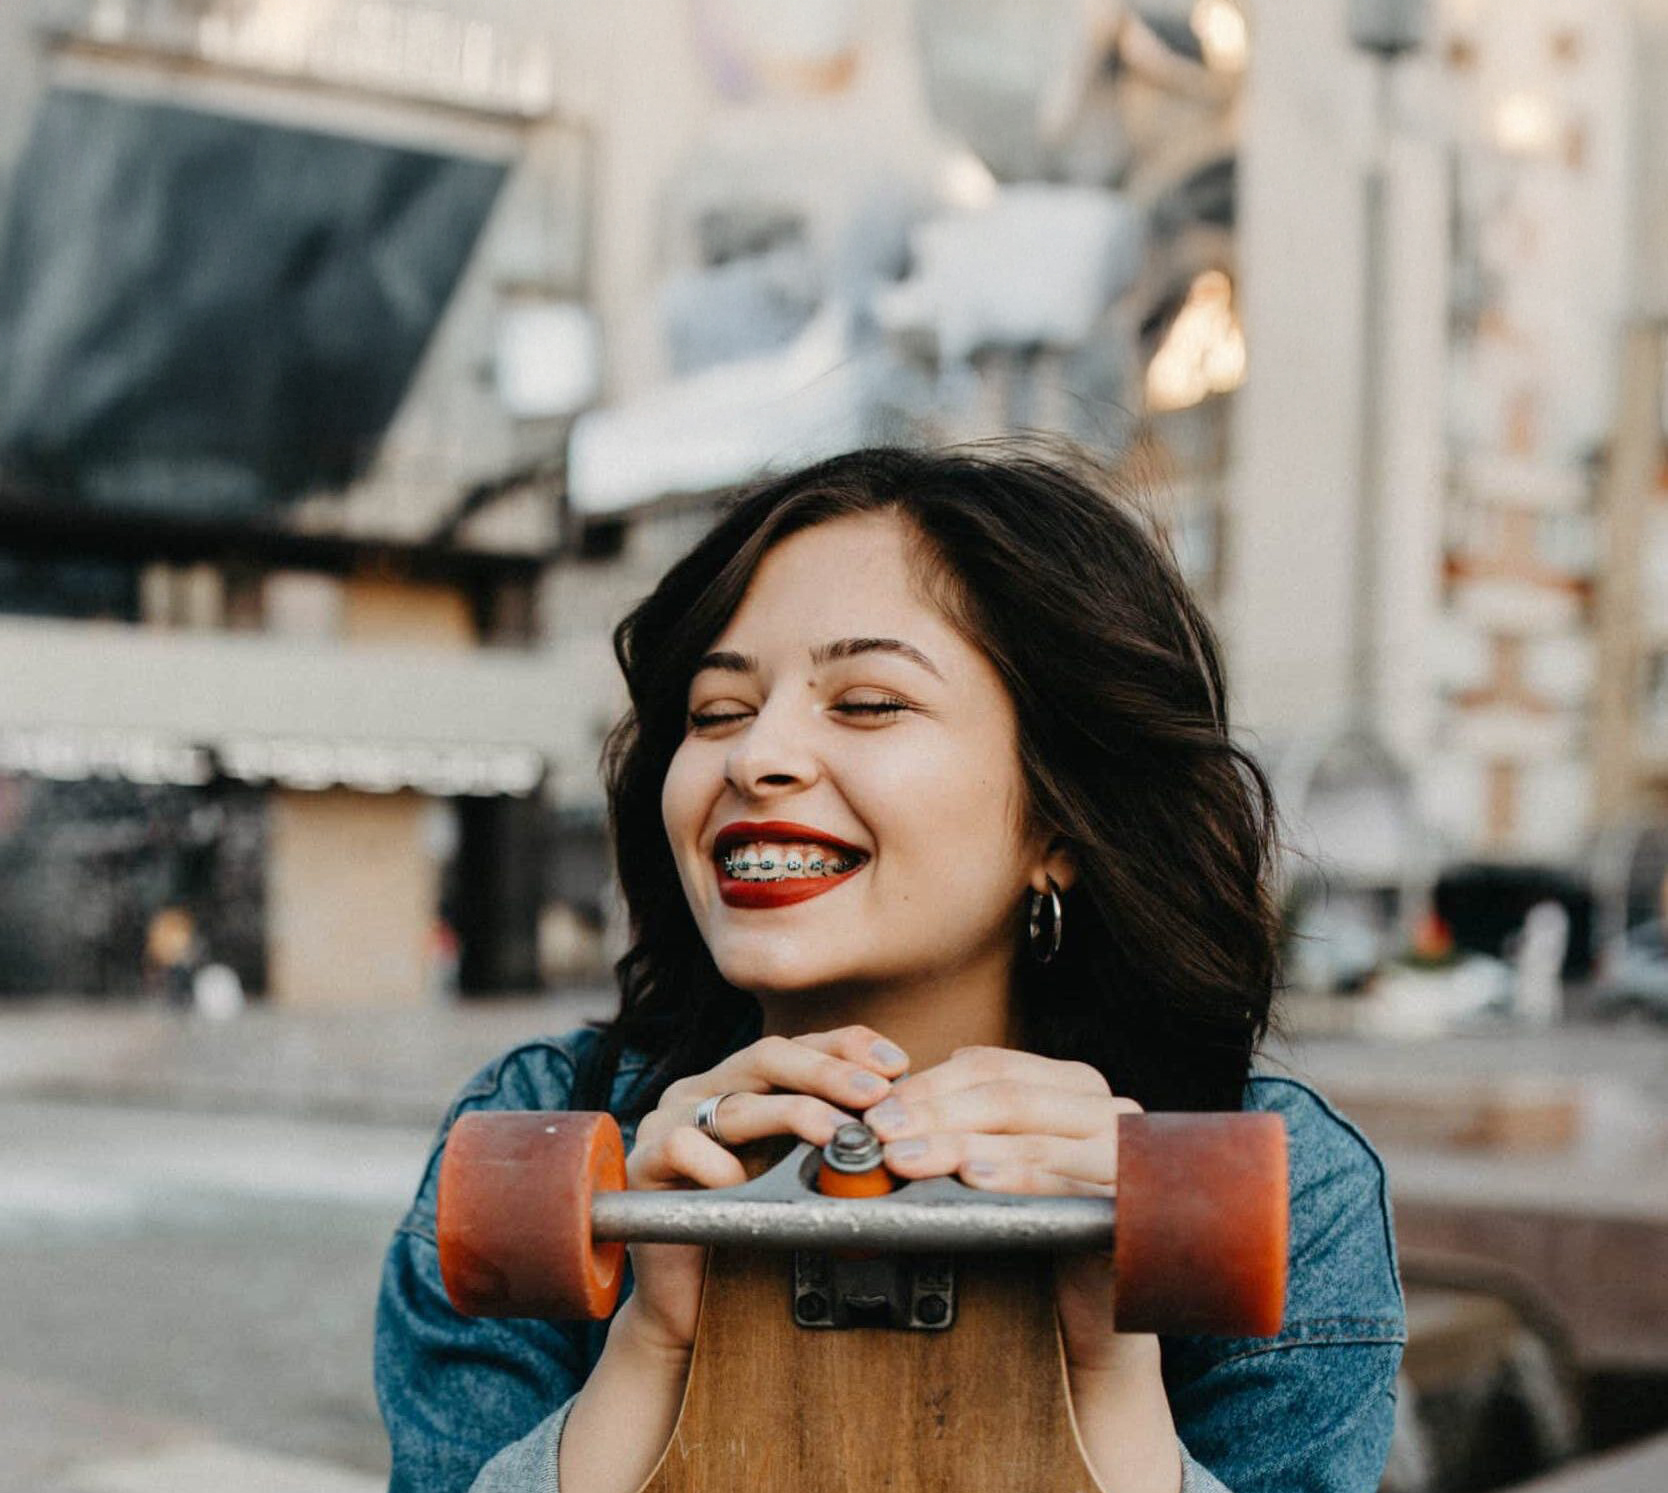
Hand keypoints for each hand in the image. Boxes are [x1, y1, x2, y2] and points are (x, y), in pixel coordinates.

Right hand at [619, 1026, 910, 1355]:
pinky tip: (749, 1184)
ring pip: (736, 1101)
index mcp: (741, 1082)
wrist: (692, 1305)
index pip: (799, 1044)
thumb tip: (905, 1110)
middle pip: (768, 1056)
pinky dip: (721, 1165)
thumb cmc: (752, 1231)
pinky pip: (684, 1147)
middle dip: (829, 1072)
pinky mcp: (643, 1164)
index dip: (848, 1046)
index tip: (898, 1064)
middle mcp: (702, 1091)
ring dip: (793, 1113)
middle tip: (877, 1096)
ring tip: (837, 1135)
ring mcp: (667, 1121)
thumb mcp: (802, 1172)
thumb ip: (834, 1134)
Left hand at [862, 1045, 1146, 1376]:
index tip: (879, 1110)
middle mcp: (1106, 1108)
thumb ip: (970, 1122)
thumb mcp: (1003, 1159)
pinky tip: (973, 1179)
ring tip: (908, 1158)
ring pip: (1029, 1137)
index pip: (993, 1067)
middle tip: (882, 1134)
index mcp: (1074, 1085)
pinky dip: (1014, 1177)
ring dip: (959, 1146)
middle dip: (935, 1114)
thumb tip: (896, 1104)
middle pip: (1007, 1097)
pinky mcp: (1127, 1202)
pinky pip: (1064, 1184)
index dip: (929, 1085)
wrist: (1097, 1301)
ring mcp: (1122, 1154)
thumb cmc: (1042, 1222)